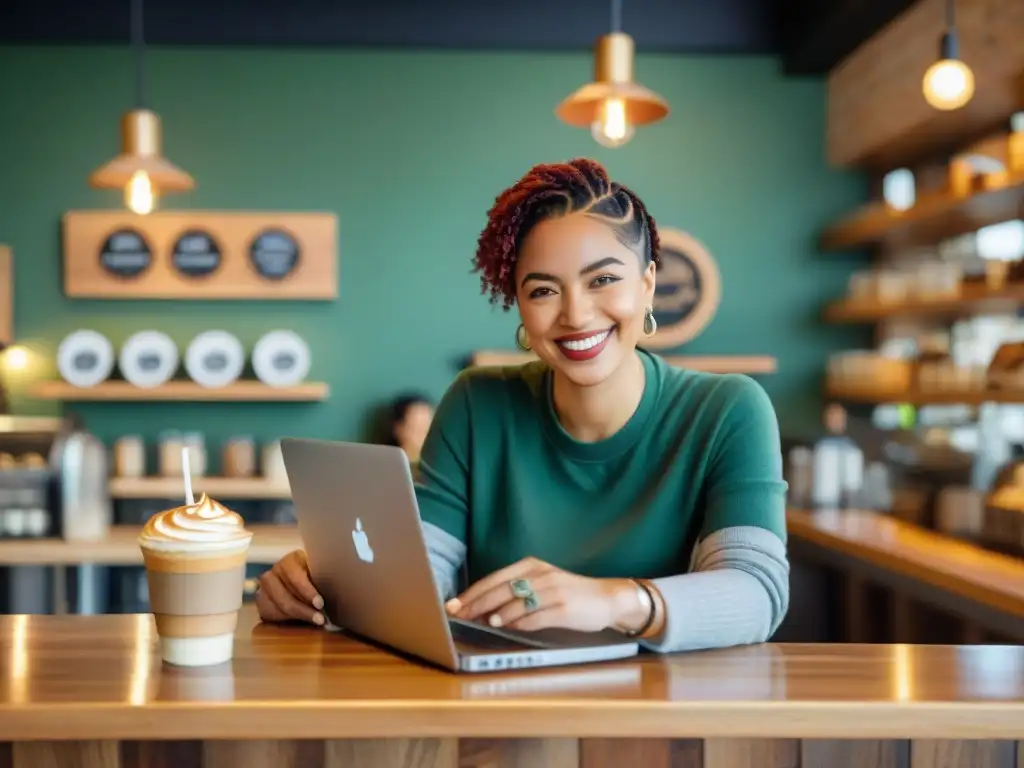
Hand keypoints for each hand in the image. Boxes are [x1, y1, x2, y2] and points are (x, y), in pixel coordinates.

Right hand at [255, 549, 325, 625]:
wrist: (304, 577)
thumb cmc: (317, 572)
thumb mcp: (322, 570)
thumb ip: (325, 578)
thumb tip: (339, 592)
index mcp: (290, 560)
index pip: (294, 576)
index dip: (307, 591)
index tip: (320, 603)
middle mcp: (274, 572)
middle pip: (282, 596)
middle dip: (302, 610)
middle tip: (320, 619)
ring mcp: (265, 587)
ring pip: (275, 607)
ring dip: (296, 617)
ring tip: (314, 621)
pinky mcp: (262, 600)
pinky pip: (269, 613)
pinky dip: (285, 620)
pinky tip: (301, 621)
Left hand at [445, 556, 639, 632]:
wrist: (606, 598)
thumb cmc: (568, 594)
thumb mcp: (541, 585)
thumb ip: (515, 593)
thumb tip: (484, 611)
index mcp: (531, 566)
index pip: (494, 579)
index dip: (472, 593)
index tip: (453, 604)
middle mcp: (539, 575)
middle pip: (501, 589)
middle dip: (476, 604)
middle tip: (458, 615)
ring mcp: (552, 591)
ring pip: (516, 602)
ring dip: (497, 614)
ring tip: (483, 622)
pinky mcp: (563, 609)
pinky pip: (536, 617)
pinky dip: (520, 624)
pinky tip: (509, 628)